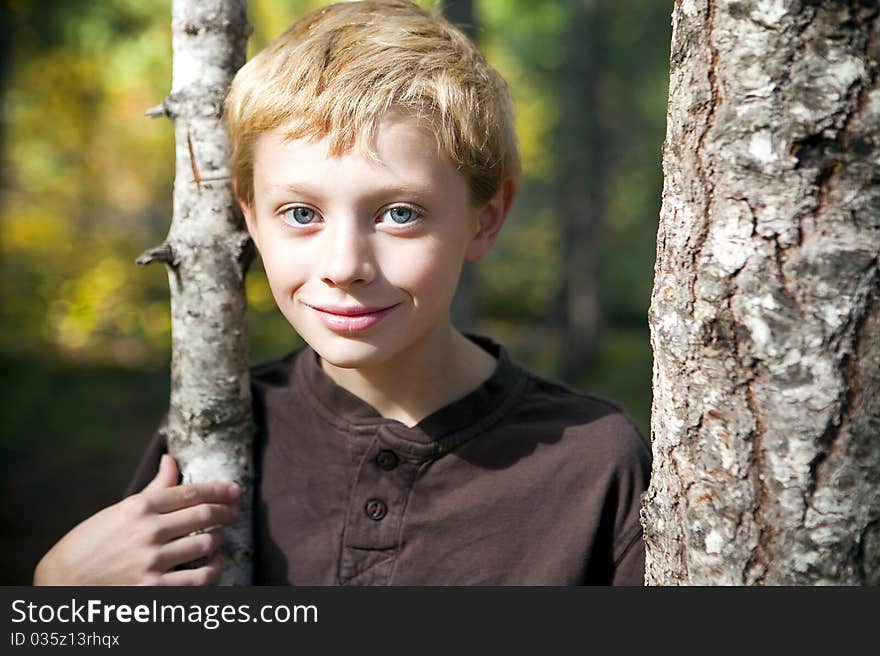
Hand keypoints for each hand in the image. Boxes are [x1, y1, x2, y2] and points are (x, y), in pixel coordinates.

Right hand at [33, 454, 239, 585]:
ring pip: (207, 545)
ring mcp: (152, 561)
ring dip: (218, 540)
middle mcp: (148, 531)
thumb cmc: (91, 542)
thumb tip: (171, 460)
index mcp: (139, 507)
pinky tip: (213, 564)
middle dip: (226, 512)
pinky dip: (214, 570)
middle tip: (234, 513)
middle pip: (205, 515)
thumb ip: (153, 488)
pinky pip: (200, 578)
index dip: (220, 490)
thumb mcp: (119, 510)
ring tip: (217, 538)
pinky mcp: (153, 589)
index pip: (192, 492)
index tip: (235, 491)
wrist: (62, 583)